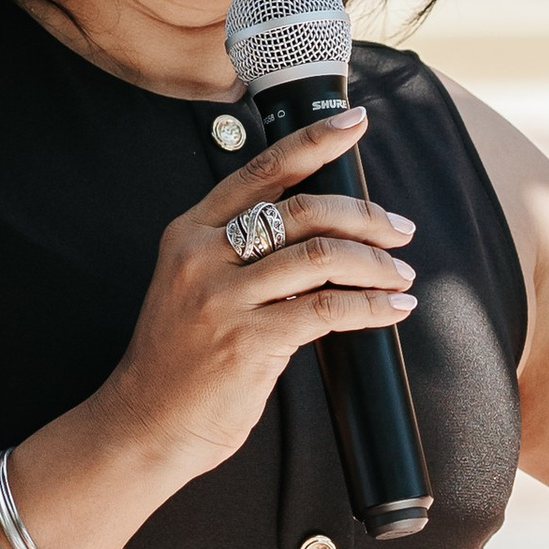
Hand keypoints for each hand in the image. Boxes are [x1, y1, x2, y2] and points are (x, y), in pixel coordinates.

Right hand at [96, 111, 416, 487]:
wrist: (148, 423)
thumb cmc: (181, 361)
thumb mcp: (195, 287)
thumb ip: (240, 253)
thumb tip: (321, 232)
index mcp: (189, 233)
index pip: (261, 172)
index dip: (314, 143)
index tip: (355, 125)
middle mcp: (202, 256)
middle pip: (303, 210)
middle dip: (365, 216)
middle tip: (399, 230)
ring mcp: (223, 298)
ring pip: (322, 256)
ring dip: (375, 263)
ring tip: (399, 275)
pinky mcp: (248, 341)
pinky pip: (328, 311)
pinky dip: (371, 307)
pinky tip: (392, 309)